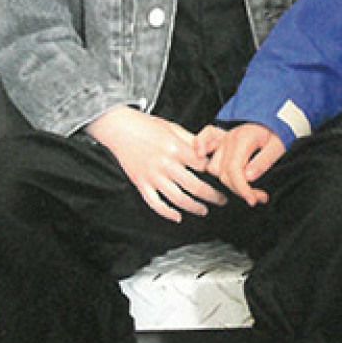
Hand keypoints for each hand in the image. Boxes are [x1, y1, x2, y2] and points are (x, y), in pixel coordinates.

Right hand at [86, 106, 227, 222]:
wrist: (119, 127)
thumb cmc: (146, 125)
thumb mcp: (173, 127)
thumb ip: (191, 140)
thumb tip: (208, 151)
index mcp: (176, 148)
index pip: (202, 166)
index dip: (214, 172)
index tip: (220, 177)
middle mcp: (166, 164)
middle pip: (195, 186)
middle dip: (213, 196)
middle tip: (222, 200)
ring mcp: (153, 176)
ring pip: (178, 199)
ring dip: (194, 208)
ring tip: (204, 210)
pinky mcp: (141, 183)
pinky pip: (156, 203)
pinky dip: (167, 213)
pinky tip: (177, 217)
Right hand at [194, 122, 285, 206]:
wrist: (275, 115)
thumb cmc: (277, 130)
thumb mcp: (278, 146)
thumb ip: (263, 162)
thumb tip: (248, 178)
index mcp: (242, 140)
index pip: (235, 170)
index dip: (242, 189)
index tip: (252, 200)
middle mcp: (228, 140)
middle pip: (223, 173)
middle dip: (240, 189)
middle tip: (259, 196)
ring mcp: (222, 139)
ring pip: (213, 167)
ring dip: (227, 181)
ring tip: (248, 188)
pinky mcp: (219, 139)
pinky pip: (202, 141)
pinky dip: (199, 149)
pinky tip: (201, 156)